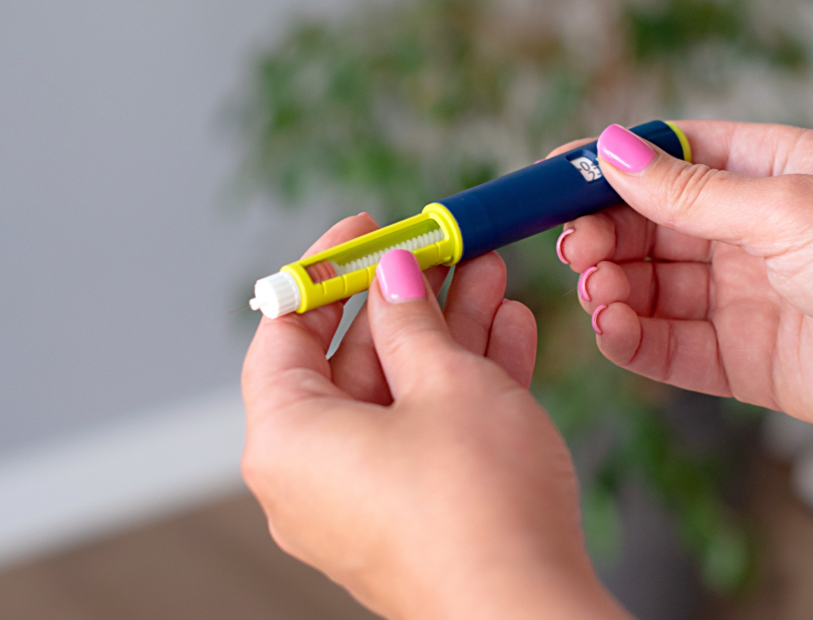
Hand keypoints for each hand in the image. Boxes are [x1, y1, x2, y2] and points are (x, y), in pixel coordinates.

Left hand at [241, 214, 630, 619]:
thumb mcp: (446, 382)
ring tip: (492, 276)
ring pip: (398, 396)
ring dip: (447, 335)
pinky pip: (424, 436)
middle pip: (350, 362)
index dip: (328, 271)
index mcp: (287, 439)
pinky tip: (508, 335)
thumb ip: (412, 319)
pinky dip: (459, 389)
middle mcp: (311, 477)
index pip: (284, 331)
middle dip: (408, 300)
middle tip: (447, 250)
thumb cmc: (477, 505)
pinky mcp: (410, 519)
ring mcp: (362, 502)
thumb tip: (393, 275)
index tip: (369, 230)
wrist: (528, 613)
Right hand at [556, 121, 812, 437]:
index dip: (606, 167)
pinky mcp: (741, 358)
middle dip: (602, 233)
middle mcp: (747, 231)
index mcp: (764, 170)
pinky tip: (614, 328)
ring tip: (600, 291)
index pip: (665, 158)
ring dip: (611, 287)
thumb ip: (691, 192)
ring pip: (649, 286)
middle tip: (575, 248)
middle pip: (646, 225)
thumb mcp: (786, 208)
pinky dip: (632, 338)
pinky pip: (668, 346)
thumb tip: (613, 149)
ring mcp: (742, 296)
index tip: (551, 181)